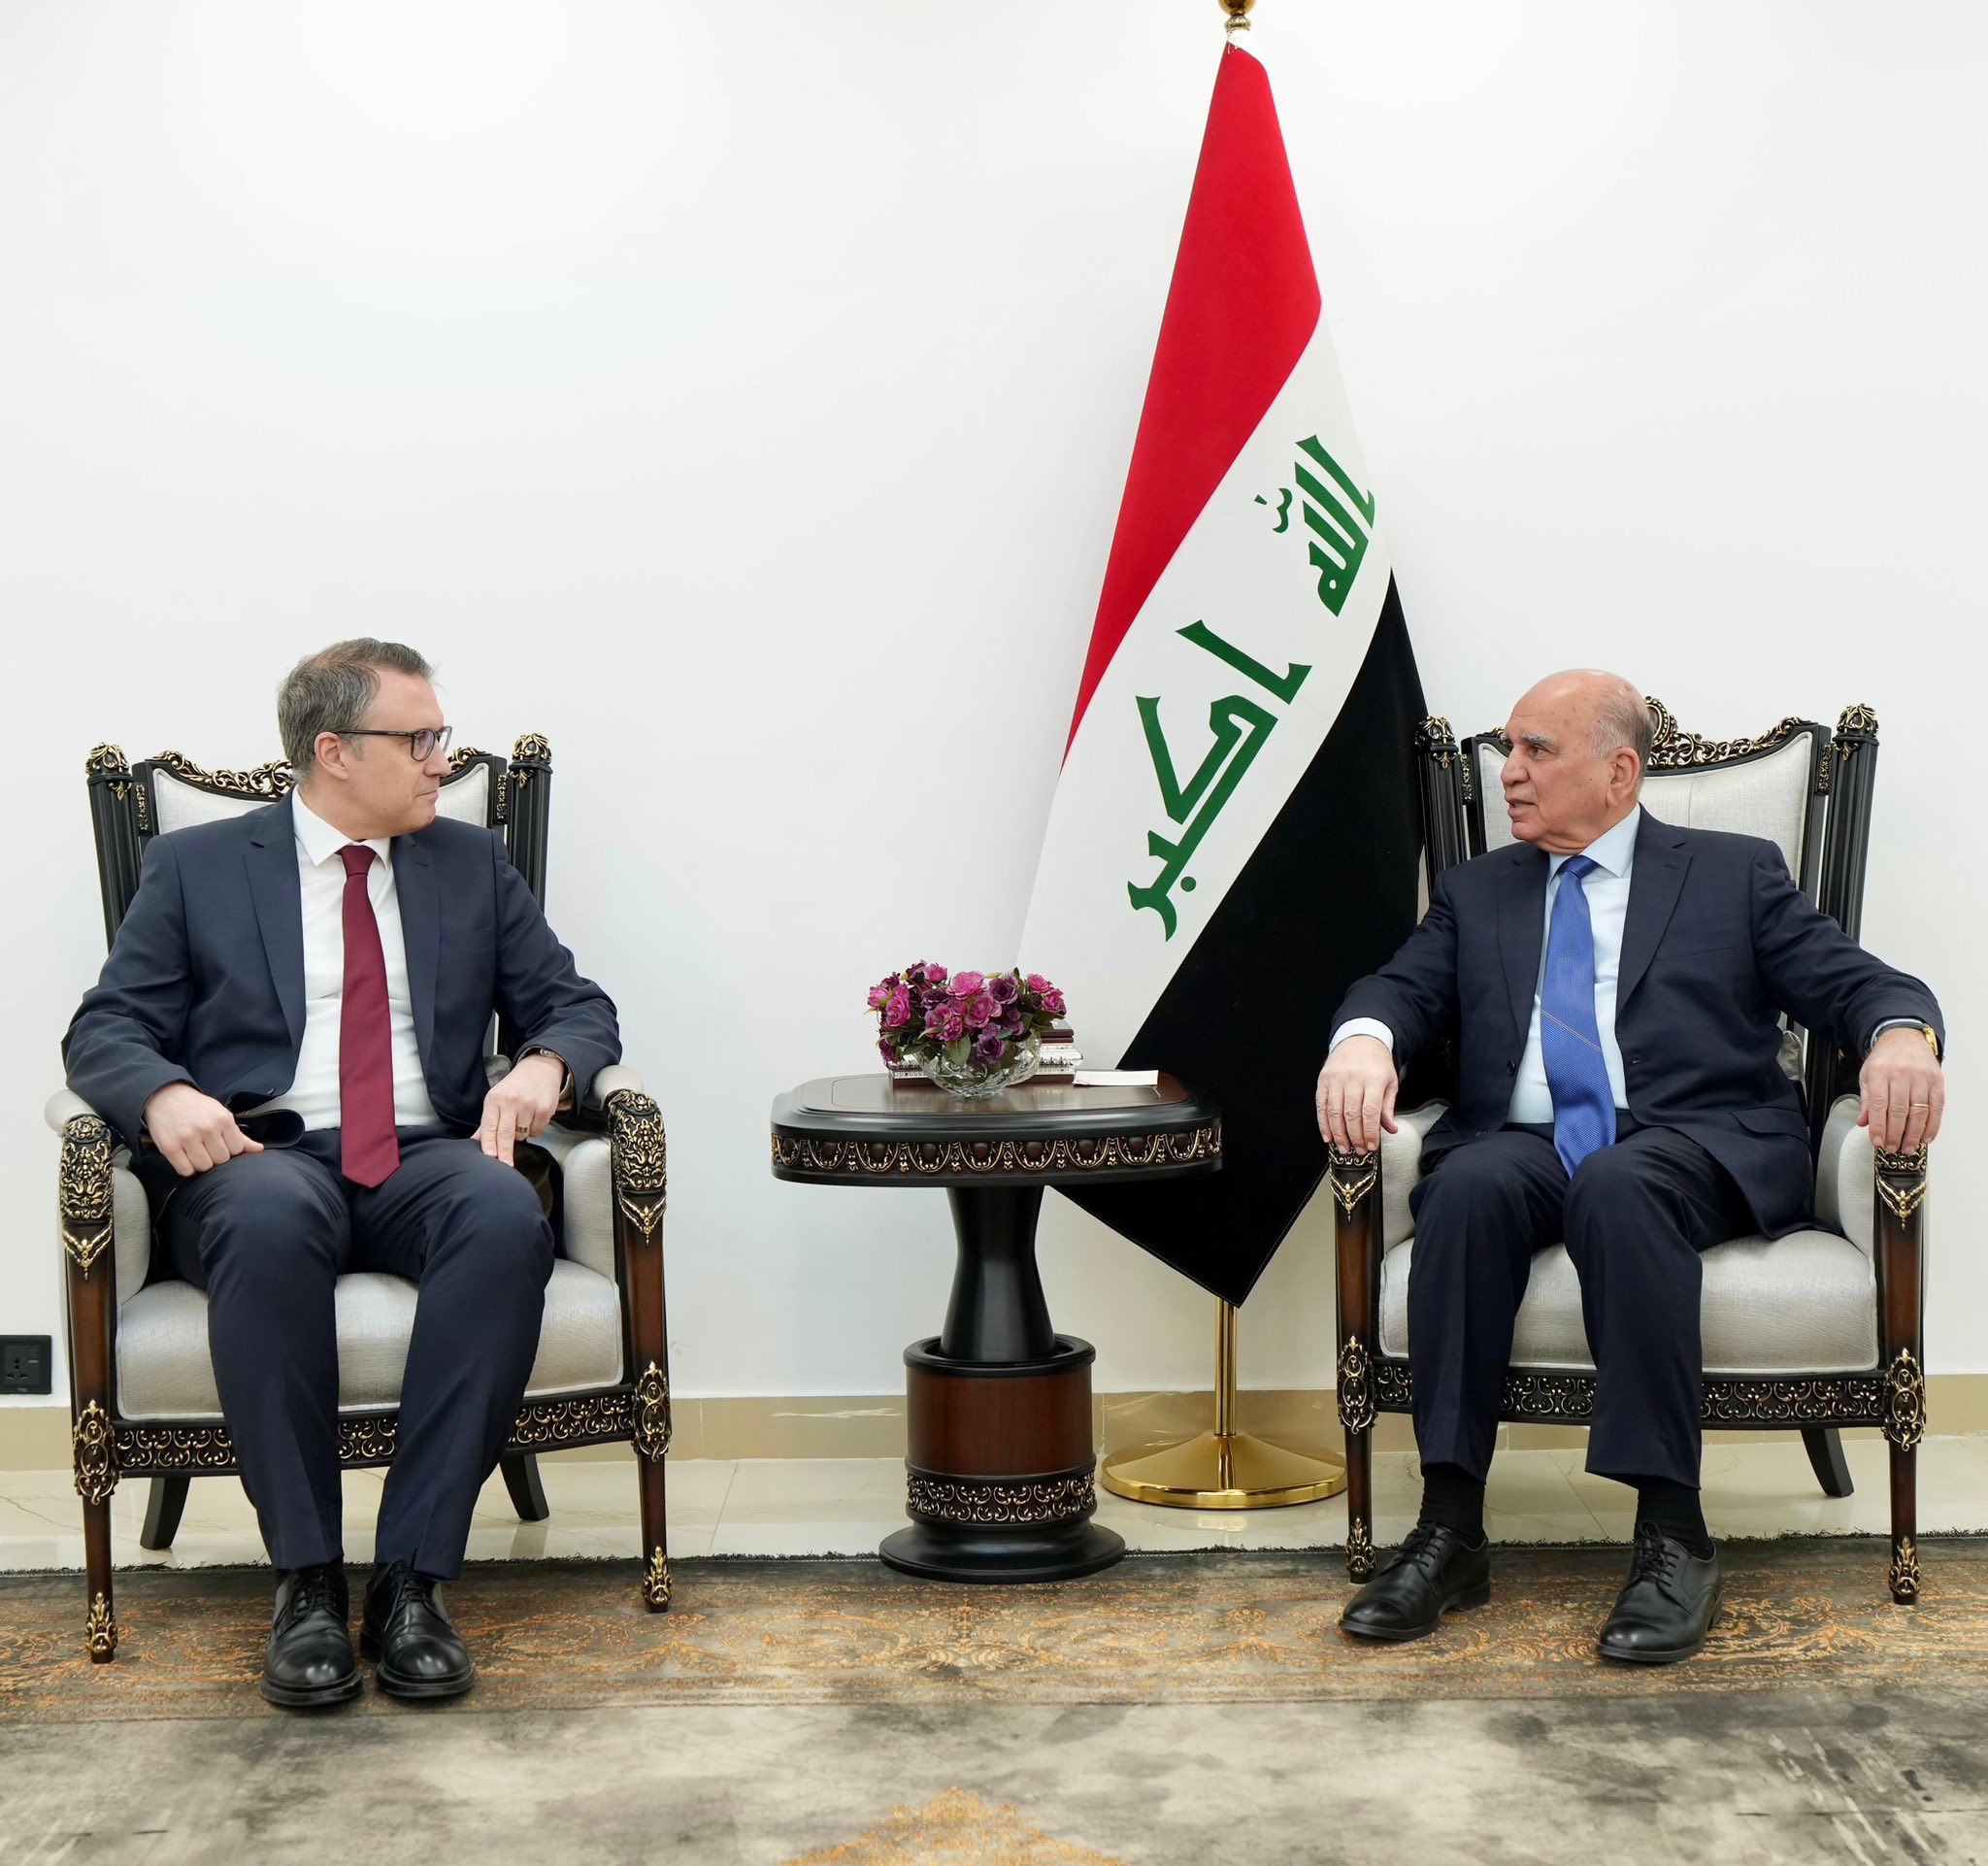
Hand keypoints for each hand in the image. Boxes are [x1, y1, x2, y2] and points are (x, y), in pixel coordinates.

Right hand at [143, 1083, 264, 1177]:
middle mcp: (206, 1128)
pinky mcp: (170, 1147)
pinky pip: (186, 1171)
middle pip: (221, 1160)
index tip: (222, 1144)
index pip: (237, 1150)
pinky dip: (187, 1168)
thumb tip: (258, 1149)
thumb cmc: (197, 1108)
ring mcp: (187, 1138)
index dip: (230, 1150)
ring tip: (197, 1152)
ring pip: (204, 1167)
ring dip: (202, 1164)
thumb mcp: (221, 1114)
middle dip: (216, 1157)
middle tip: (208, 1148)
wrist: (166, 1098)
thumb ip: (239, 1135)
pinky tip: (186, 1157)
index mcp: (223, 1119)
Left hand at [477, 1052, 564, 1165]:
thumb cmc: (515, 1086)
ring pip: (523, 1134)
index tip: (490, 1157)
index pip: (489, 1126)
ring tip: (522, 1121)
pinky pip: (538, 1130)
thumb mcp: (496, 1099)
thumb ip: (487, 1123)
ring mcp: (529, 1104)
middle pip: (506, 1134)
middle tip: (505, 1166)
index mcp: (494, 1099)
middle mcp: (511, 1101)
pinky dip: (535, 1130)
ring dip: (522, 1135)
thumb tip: (474, 1142)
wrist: (540, 1068)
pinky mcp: (545, 1108)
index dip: (489, 1143)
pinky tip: (533, 1117)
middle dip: (504, 1153)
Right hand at [1315, 1036, 1398, 1154]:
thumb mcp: (1390, 1082)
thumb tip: (1390, 1129)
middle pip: (1351, 1114)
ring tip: (1343, 1148)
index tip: (1372, 1146)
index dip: (1370, 1132)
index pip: (1370, 1112)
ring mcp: (1336, 1079)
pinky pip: (1321, 1105)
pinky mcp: (1323, 1080)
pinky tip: (1328, 1136)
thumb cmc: (1376, 1063)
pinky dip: (1323, 1123)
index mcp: (1373, 1079)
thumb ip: (1387, 1107)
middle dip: (1354, 1137)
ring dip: (1338, 1134)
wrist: (1360, 1039)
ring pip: (1334, 1112)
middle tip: (1358, 1151)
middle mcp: (1353, 1078)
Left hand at [1858, 1028, 1943, 1154]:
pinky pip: (1937, 1107)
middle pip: (1899, 1111)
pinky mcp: (1937, 1081)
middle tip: (1892, 1148)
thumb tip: (1864, 1123)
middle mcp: (1902, 1074)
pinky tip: (1926, 1137)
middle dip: (1895, 1134)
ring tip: (1908, 1147)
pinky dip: (1932, 1125)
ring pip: (1919, 1111)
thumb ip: (1866, 1100)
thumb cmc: (1885, 1059)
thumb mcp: (1867, 1075)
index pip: (1878, 1105)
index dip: (1878, 1126)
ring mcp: (1921, 1077)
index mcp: (1880, 1072)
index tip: (1878, 1142)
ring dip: (1914, 1134)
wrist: (1904, 1038)